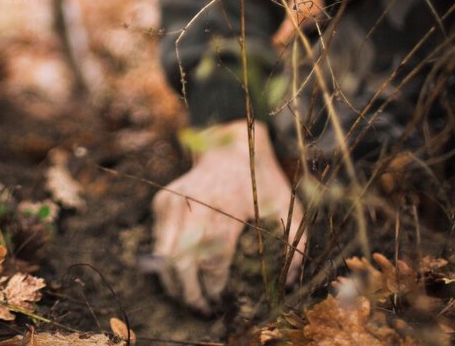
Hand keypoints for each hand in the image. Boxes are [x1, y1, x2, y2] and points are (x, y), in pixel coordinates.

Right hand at [150, 120, 305, 312]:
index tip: (222, 302)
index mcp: (223, 208)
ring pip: (162, 256)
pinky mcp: (161, 201)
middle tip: (202, 308)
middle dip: (189, 293)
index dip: (214, 288)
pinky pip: (159, 241)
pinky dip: (166, 262)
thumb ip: (294, 244)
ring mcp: (172, 202)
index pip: (211, 261)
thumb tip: (290, 280)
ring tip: (188, 298)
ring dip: (172, 283)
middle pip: (179, 264)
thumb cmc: (261, 180)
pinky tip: (181, 273)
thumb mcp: (286, 207)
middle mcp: (192, 206)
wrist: (228, 145)